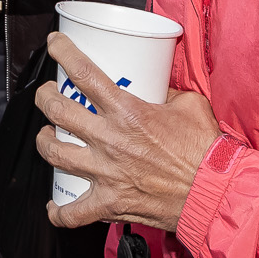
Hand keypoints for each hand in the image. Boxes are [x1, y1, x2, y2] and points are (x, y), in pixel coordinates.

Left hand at [36, 31, 222, 231]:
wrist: (214, 193)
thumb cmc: (206, 150)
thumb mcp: (188, 104)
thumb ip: (165, 92)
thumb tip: (154, 85)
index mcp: (128, 111)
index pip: (85, 73)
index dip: (63, 53)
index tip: (54, 44)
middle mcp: (110, 140)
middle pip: (58, 111)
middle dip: (45, 98)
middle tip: (47, 94)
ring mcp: (106, 173)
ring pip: (55, 153)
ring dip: (44, 142)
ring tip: (47, 137)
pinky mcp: (111, 203)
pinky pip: (73, 213)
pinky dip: (59, 212)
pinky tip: (54, 205)